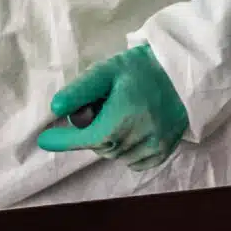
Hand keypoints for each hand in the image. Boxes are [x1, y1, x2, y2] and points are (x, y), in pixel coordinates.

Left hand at [35, 44, 189, 169]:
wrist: (185, 73)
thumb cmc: (143, 69)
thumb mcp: (108, 71)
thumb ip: (80, 91)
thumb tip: (55, 109)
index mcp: (122, 120)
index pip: (84, 139)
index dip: (63, 141)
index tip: (45, 140)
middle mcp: (138, 140)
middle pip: (99, 146)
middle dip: (92, 132)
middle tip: (102, 107)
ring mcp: (153, 149)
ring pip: (115, 155)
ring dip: (109, 140)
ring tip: (122, 114)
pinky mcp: (163, 153)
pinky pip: (133, 161)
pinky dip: (126, 149)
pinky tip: (133, 129)